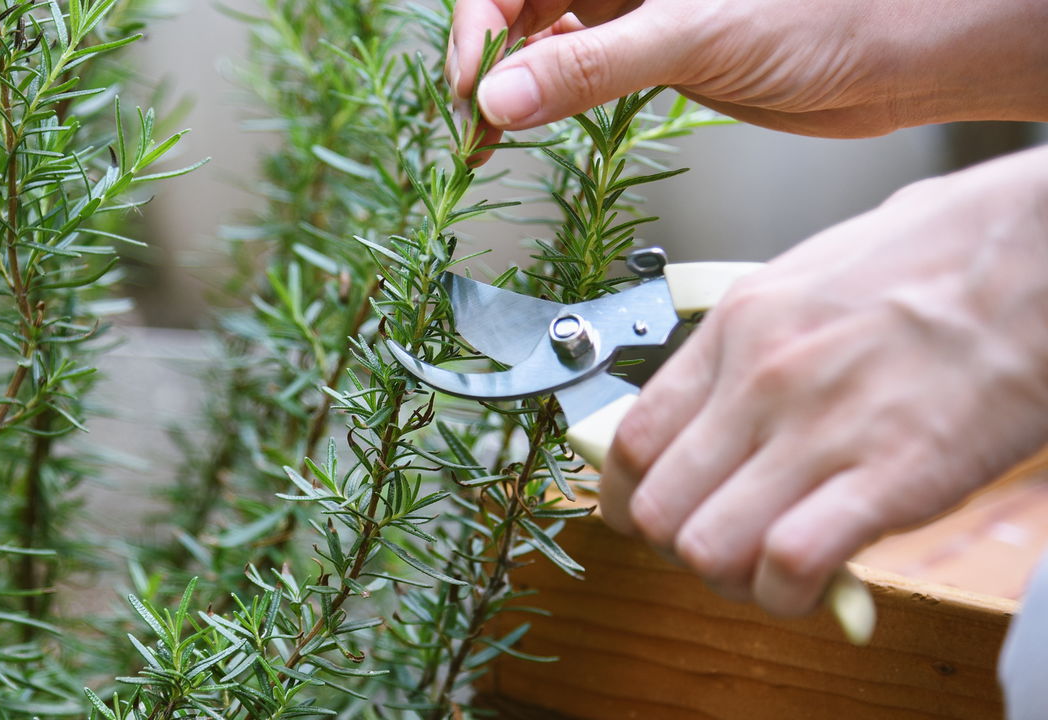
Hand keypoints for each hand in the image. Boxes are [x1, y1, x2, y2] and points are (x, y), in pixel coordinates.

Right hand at [448, 0, 1047, 147]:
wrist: (893, 58)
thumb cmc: (823, 15)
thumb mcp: (691, 36)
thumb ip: (590, 67)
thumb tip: (503, 97)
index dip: (481, 28)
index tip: (475, 88)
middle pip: (520, 8)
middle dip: (487, 64)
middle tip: (473, 128)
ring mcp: (633, 12)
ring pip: (543, 42)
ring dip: (509, 89)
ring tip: (488, 140)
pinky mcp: (652, 53)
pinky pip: (577, 71)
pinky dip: (547, 101)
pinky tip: (533, 128)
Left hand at [599, 145, 1047, 615]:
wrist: (1041, 252)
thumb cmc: (935, 257)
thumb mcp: (806, 277)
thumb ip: (748, 345)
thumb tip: (712, 402)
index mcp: (735, 328)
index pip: (631, 441)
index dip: (628, 497)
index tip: (649, 514)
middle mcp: (760, 380)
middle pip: (658, 509)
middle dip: (676, 546)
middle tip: (718, 543)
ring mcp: (820, 430)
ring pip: (707, 548)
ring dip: (731, 577)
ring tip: (767, 567)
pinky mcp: (891, 477)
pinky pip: (790, 564)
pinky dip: (789, 592)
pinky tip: (813, 581)